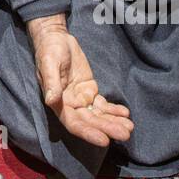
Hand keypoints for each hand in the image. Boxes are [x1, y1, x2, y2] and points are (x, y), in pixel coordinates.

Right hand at [28, 15, 133, 146]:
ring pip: (98, 115)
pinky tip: (125, 113)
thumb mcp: (48, 63)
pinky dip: (114, 110)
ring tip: (129, 127)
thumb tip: (51, 100)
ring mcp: (81, 99)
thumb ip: (51, 83)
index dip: (88, 132)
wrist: (56, 38)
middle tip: (126, 133)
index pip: (73, 123)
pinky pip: (102, 104)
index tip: (104, 140)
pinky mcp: (89, 91)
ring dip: (113, 122)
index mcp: (57, 102)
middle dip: (107, 128)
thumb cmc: (49, 50)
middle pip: (90, 122)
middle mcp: (69, 105)